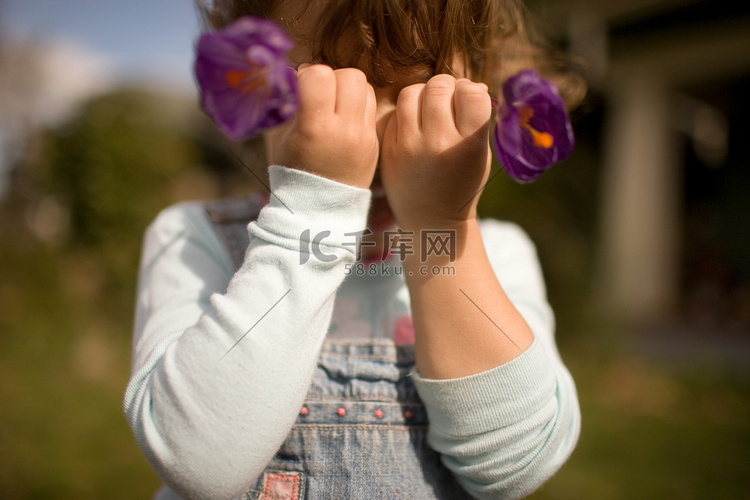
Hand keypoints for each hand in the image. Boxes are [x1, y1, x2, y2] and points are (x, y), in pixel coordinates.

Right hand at [264, 65, 378, 188]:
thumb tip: (291, 72)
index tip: (301, 87)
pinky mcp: (374, 141)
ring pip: (366, 86)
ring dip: (348, 89)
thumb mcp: (278, 136)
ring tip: (334, 105)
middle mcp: (344, 130)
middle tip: (320, 94)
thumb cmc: (291, 169)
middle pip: (350, 75)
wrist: (318, 209)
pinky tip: (343, 119)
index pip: (320, 75)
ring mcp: (364, 137)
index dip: (307, 74)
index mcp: (315, 128)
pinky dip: (358, 105)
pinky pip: (372, 106)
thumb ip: (285, 102)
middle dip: (332, 77)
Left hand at [380, 75, 491, 228]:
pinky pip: (395, 113)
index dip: (471, 90)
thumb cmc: (462, 182)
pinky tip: (414, 125)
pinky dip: (405, 113)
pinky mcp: (388, 150)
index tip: (469, 100)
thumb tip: (471, 84)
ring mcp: (409, 147)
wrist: (432, 220)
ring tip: (429, 108)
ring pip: (411, 93)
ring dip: (423, 94)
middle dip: (447, 87)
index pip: (471, 93)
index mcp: (468, 145)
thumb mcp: (480, 154)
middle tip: (448, 100)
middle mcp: (438, 144)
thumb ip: (477, 119)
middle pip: (439, 87)